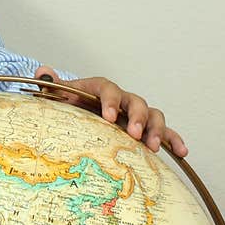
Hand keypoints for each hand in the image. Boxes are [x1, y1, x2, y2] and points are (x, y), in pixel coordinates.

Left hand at [34, 66, 188, 157]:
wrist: (80, 112)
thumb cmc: (70, 106)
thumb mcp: (58, 97)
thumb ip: (51, 86)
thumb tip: (42, 72)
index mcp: (100, 90)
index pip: (108, 89)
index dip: (111, 101)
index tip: (109, 117)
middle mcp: (122, 99)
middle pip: (136, 101)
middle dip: (137, 117)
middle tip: (134, 134)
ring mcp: (136, 114)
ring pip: (154, 114)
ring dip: (156, 129)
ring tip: (153, 147)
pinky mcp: (147, 129)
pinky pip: (165, 132)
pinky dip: (174, 139)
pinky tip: (181, 152)